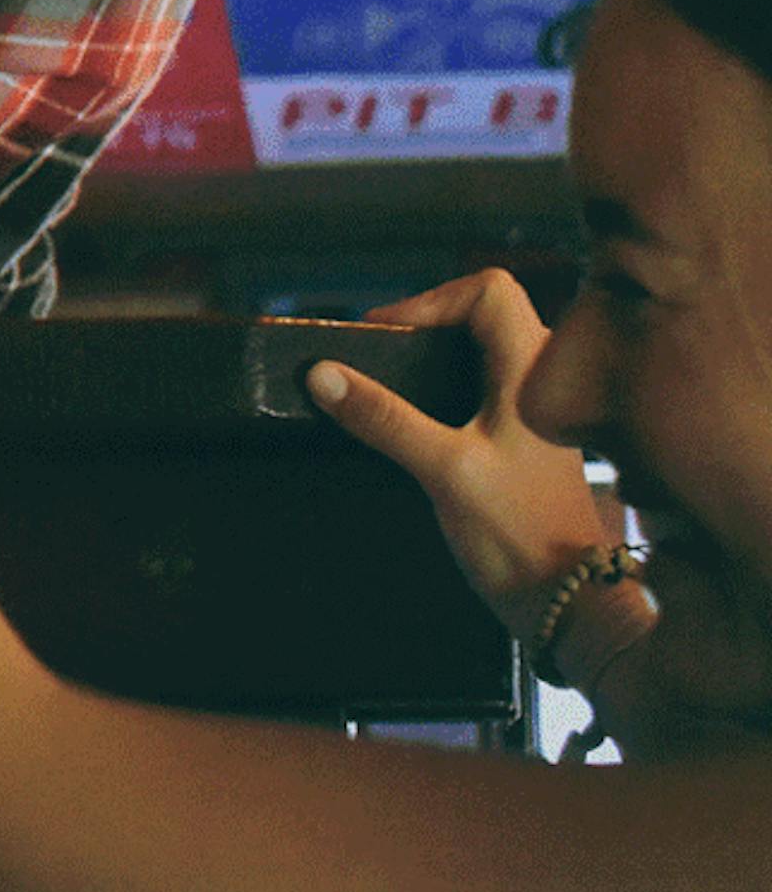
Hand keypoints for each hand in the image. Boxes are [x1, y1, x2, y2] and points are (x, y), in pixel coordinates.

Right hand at [307, 269, 613, 630]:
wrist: (568, 600)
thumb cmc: (519, 534)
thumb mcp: (444, 471)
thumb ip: (384, 418)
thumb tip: (323, 373)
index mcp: (535, 372)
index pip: (488, 290)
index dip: (431, 300)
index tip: (385, 336)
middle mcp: (541, 381)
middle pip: (483, 312)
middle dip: (425, 323)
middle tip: (377, 354)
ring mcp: (535, 410)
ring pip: (481, 349)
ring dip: (432, 355)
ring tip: (387, 382)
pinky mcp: (524, 438)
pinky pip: (480, 385)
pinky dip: (442, 385)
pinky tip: (414, 417)